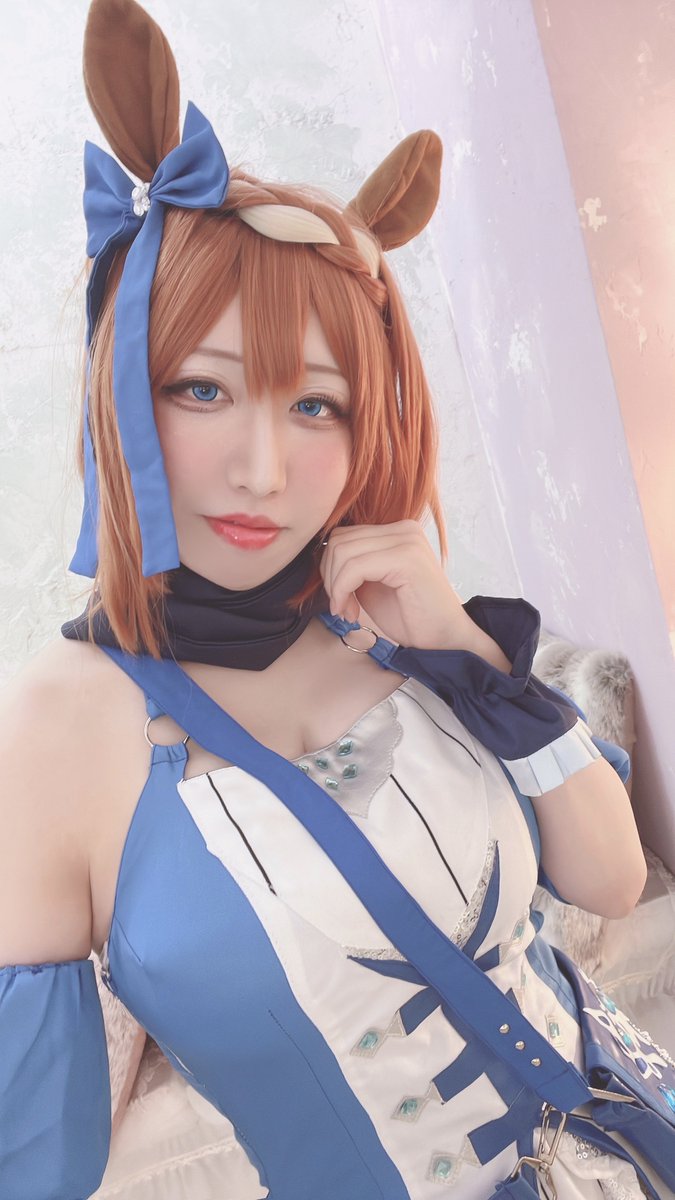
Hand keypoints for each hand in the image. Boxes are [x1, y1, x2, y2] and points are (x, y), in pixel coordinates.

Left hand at [319, 520, 467, 649]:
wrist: (445, 641)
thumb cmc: (410, 616)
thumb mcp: (372, 582)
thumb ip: (352, 564)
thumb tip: (319, 555)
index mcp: (397, 530)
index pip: (343, 535)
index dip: (330, 569)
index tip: (341, 599)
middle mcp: (404, 528)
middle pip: (338, 540)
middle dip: (330, 578)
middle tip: (342, 607)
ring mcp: (407, 540)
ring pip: (342, 552)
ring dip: (335, 588)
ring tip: (348, 611)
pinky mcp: (406, 558)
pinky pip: (354, 568)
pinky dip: (342, 592)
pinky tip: (351, 613)